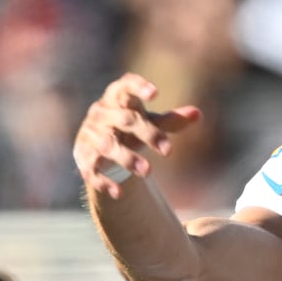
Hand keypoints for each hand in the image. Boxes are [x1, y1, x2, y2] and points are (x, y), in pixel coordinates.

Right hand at [73, 73, 202, 198]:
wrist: (101, 148)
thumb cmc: (131, 129)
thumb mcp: (150, 122)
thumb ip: (171, 120)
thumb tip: (198, 114)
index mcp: (117, 99)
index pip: (124, 87)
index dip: (137, 87)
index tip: (155, 93)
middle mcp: (101, 114)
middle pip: (124, 120)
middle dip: (147, 134)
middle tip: (169, 151)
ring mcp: (90, 135)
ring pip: (108, 145)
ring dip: (127, 158)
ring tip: (148, 172)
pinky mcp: (84, 157)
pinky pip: (92, 170)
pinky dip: (104, 182)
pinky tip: (119, 193)